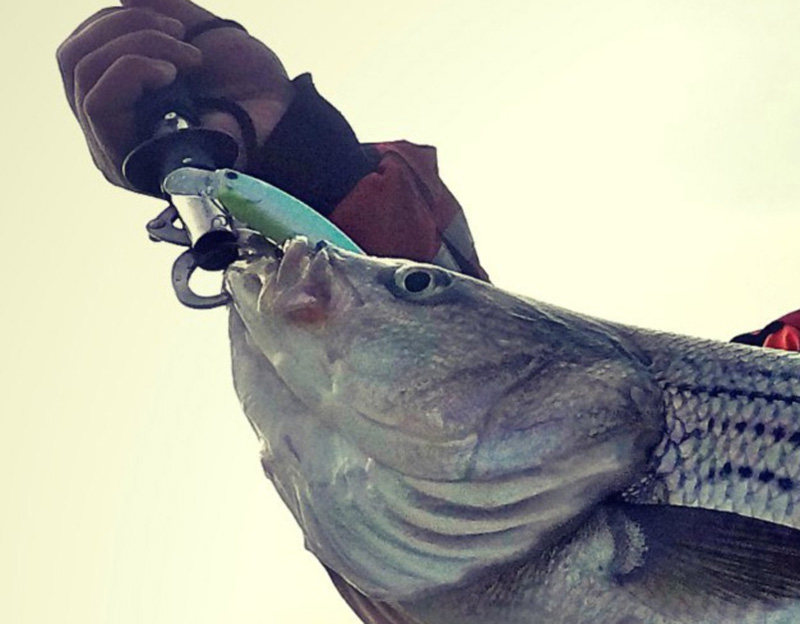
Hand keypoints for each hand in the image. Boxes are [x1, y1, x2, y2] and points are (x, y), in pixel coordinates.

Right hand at [57, 0, 294, 188]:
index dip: (116, 21)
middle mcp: (108, 125)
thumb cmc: (246, 84)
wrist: (280, 118)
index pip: (78, 49)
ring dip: (137, 48)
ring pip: (83, 75)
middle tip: (180, 37)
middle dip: (125, 28)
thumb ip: (156, 8)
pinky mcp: (127, 161)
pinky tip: (173, 76)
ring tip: (186, 60)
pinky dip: (133, 71)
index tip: (176, 25)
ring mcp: (114, 147)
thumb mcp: (195, 31)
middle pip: (72, 57)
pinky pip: (98, 103)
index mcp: (119, 94)